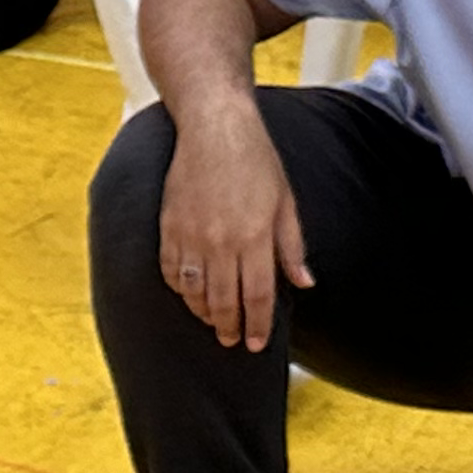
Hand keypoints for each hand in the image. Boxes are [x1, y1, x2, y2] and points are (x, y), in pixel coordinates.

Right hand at [161, 105, 312, 351]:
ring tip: (213, 320)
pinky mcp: (169, 230)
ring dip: (204, 313)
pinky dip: (180, 290)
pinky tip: (190, 294)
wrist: (214, 129)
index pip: (257, 296)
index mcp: (254, 236)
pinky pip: (171, 274)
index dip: (258, 325)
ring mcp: (191, 238)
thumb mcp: (285, 202)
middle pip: (223, 302)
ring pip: (194, 294)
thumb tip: (303, 283)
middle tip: (231, 341)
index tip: (256, 343)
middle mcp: (221, 243)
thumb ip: (292, 247)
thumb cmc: (255, 161)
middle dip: (229, 328)